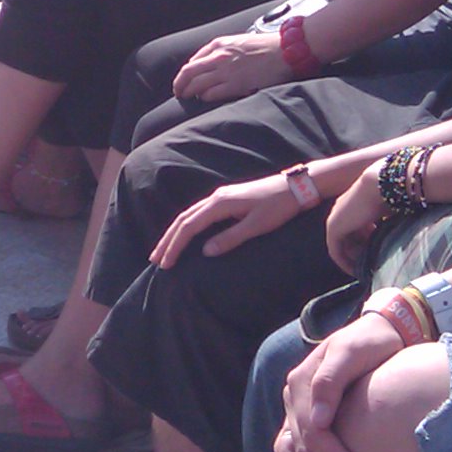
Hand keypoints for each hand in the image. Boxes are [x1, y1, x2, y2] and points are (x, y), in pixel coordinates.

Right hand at [150, 172, 305, 267]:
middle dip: (168, 240)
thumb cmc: (279, 207)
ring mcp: (221, 197)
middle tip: (155, 259)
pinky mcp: (228, 200)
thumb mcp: (257, 225)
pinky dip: (187, 226)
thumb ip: (231, 238)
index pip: (189, 227)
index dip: (175, 246)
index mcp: (220, 203)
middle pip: (184, 219)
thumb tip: (205, 251)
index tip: (165, 264)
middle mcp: (216, 198)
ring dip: (175, 233)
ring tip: (164, 250)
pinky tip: (186, 236)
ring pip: (190, 215)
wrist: (296, 187)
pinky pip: (199, 214)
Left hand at [171, 30, 289, 103]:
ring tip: (189, 98)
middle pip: (188, 73)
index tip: (184, 80)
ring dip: (189, 93)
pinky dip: (205, 97)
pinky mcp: (236, 85)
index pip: (192, 61)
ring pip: (196, 85)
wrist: (285, 51)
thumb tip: (210, 63)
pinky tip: (205, 99)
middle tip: (178, 92)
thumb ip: (222, 51)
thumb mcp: (237, 41)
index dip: (185, 73)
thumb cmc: (264, 46)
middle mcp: (218, 57)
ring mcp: (226, 72)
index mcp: (218, 44)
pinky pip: (211, 94)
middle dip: (179, 85)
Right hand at [275, 313, 404, 451]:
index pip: (312, 432)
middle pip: (304, 449)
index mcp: (301, 382)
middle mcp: (292, 398)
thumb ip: (330, 381)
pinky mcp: (302, 420)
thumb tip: (317, 420)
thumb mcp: (352, 351)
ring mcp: (294, 410)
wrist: (379, 333)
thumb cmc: (371, 343)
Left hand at [325, 160, 390, 272]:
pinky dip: (343, 262)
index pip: (356, 230)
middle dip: (359, 253)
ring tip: (366, 270)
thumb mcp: (386, 213)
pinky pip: (335, 251)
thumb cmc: (389, 195)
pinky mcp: (333, 228)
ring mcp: (335, 220)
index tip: (377, 254)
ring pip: (341, 246)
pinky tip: (356, 271)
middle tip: (371, 266)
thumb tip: (393, 238)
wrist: (379, 184)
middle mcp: (340, 212)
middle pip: (348, 239)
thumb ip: (383, 224)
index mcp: (352, 207)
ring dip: (353, 259)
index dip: (366, 244)